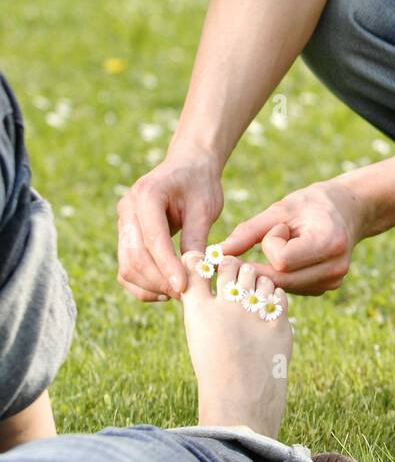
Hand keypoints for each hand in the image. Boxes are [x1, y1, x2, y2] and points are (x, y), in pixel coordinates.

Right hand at [117, 141, 223, 301]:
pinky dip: (142, 285)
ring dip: (151, 286)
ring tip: (179, 293)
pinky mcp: (126, 237)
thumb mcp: (205, 207)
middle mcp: (127, 209)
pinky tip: (166, 291)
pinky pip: (126, 268)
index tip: (185, 287)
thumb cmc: (199, 183)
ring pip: (127, 266)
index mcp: (147, 195)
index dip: (168, 267)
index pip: (153, 239)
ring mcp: (123, 223)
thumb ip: (197, 238)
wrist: (187, 166)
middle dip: (159, 281)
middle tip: (186, 295)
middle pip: (135, 256)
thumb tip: (195, 273)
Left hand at [220, 179, 365, 295]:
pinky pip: (292, 288)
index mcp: (329, 243)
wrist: (348, 210)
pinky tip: (288, 260)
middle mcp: (335, 268)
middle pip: (281, 279)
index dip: (270, 244)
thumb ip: (249, 232)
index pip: (282, 259)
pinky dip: (282, 276)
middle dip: (260, 265)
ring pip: (284, 286)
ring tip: (279, 247)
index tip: (276, 228)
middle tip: (243, 254)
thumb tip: (218, 253)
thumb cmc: (312, 204)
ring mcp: (333, 282)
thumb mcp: (280, 209)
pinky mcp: (327, 288)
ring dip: (271, 270)